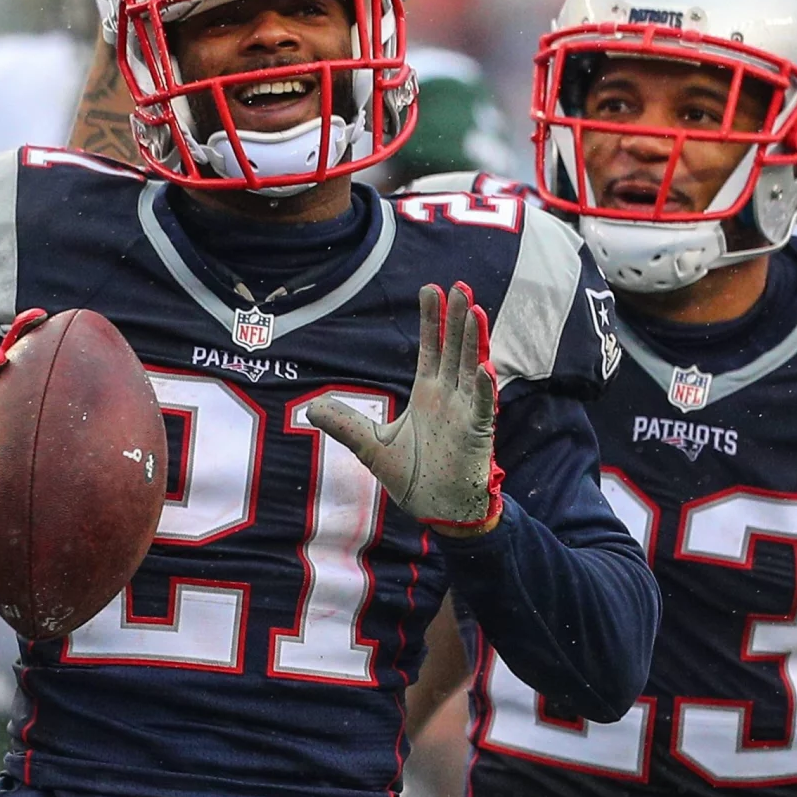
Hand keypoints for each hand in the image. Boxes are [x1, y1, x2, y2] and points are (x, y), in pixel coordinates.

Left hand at [308, 283, 503, 532]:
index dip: (431, 320)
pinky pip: (482, 408)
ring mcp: (465, 414)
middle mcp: (448, 398)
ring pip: (471, 370)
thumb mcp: (370, 446)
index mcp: (427, 395)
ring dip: (473, 342)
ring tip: (475, 310)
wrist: (436, 510)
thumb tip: (311, 408)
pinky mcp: (476, 435)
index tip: (430, 289)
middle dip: (456, 320)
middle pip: (453, 351)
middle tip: (459, 286)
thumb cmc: (411, 477)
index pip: (431, 349)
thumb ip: (345, 424)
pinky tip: (484, 367)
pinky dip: (484, 389)